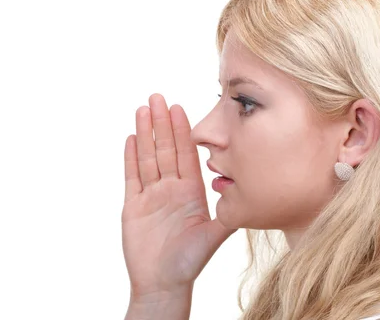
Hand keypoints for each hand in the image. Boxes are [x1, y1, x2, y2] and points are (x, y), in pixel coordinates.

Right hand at [122, 93, 236, 298]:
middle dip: (162, 123)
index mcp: (191, 191)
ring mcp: (152, 195)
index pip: (186, 154)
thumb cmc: (189, 263)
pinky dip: (131, 157)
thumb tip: (248, 196)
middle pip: (165, 149)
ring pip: (148, 157)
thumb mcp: (213, 236)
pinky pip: (132, 176)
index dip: (183, 131)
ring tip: (143, 109)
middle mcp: (171, 189)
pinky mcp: (134, 205)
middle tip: (158, 97)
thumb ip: (227, 216)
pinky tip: (131, 137)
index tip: (180, 108)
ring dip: (145, 133)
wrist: (163, 283)